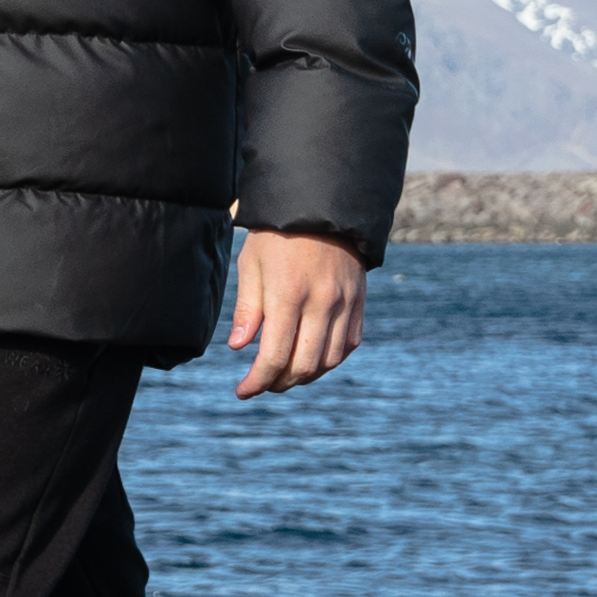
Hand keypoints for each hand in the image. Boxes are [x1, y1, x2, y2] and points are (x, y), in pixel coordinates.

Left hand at [222, 228, 366, 399]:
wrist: (322, 205)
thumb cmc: (277, 235)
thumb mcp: (251, 264)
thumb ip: (248, 309)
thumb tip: (238, 347)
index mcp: (288, 294)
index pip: (274, 356)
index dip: (257, 381)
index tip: (242, 391)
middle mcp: (321, 303)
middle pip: (303, 366)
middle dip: (279, 384)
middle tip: (262, 384)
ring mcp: (344, 304)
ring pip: (328, 361)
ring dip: (304, 377)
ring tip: (284, 375)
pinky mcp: (358, 302)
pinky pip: (348, 345)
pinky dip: (329, 361)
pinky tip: (311, 359)